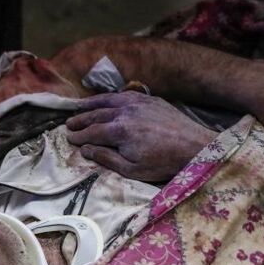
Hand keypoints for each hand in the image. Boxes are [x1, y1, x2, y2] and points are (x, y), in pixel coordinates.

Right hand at [65, 92, 216, 181]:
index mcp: (119, 131)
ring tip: (79, 107)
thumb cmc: (163, 163)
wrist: (195, 146)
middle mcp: (125, 112)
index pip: (92, 132)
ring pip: (108, 100)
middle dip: (81, 119)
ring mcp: (138, 102)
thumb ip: (106, 158)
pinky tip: (106, 100)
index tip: (69, 138)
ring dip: (91, 104)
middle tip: (68, 124)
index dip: (79, 136)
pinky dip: (110, 97)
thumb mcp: (132, 169)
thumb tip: (85, 150)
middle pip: (96, 114)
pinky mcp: (150, 99)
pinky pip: (124, 95)